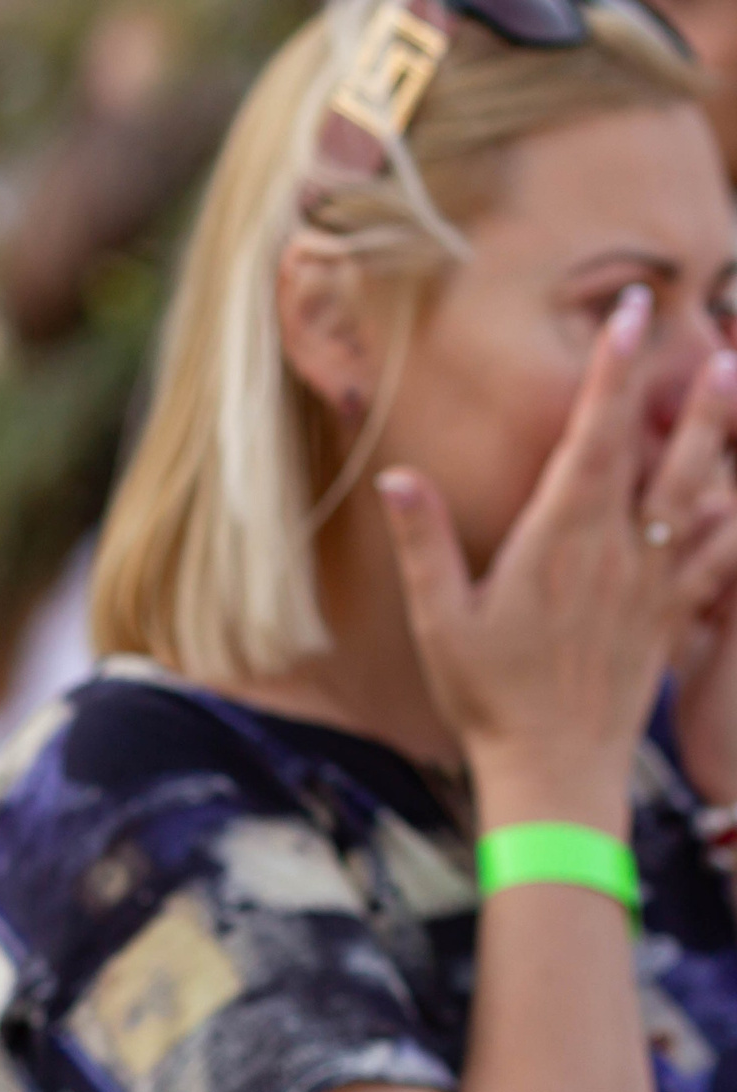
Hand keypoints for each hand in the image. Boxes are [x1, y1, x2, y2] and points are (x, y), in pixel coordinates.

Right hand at [385, 287, 736, 829]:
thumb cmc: (488, 695)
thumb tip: (397, 478)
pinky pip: (718, 555)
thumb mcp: (439, 619)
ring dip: (719, 440)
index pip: (594, 436)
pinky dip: (732, 518)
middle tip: (719, 340)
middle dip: (689, 394)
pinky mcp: (673, 615)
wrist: (555, 768)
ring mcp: (654, 583)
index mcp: (561, 539)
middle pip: (668, 456)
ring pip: (702, 494)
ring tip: (733, 388)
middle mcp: (619, 551)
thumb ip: (424, 543)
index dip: (614, 371)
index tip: (630, 314)